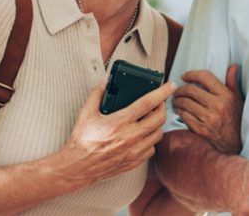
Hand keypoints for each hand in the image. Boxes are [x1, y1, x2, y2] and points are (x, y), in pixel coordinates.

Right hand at [56, 78, 176, 189]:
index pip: (148, 103)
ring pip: (158, 134)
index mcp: (120, 121)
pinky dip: (151, 140)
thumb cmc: (82, 141)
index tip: (170, 86)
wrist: (78, 167)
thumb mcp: (86, 113)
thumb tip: (105, 81)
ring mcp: (134, 150)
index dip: (162, 92)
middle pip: (159, 118)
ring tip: (151, 119)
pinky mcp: (134, 161)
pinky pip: (151, 149)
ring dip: (157, 124)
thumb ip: (97, 94)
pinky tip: (143, 136)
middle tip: (159, 102)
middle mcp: (131, 136)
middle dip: (163, 107)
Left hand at [173, 64, 243, 154]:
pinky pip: (184, 116)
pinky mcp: (202, 129)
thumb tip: (233, 67)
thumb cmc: (236, 120)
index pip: (205, 77)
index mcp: (226, 95)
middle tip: (177, 91)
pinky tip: (179, 111)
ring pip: (185, 103)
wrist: (236, 145)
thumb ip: (233, 82)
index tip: (184, 76)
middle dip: (180, 89)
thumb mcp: (238, 100)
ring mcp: (209, 118)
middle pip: (191, 89)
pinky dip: (179, 112)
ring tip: (176, 100)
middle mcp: (217, 105)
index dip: (191, 74)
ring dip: (177, 100)